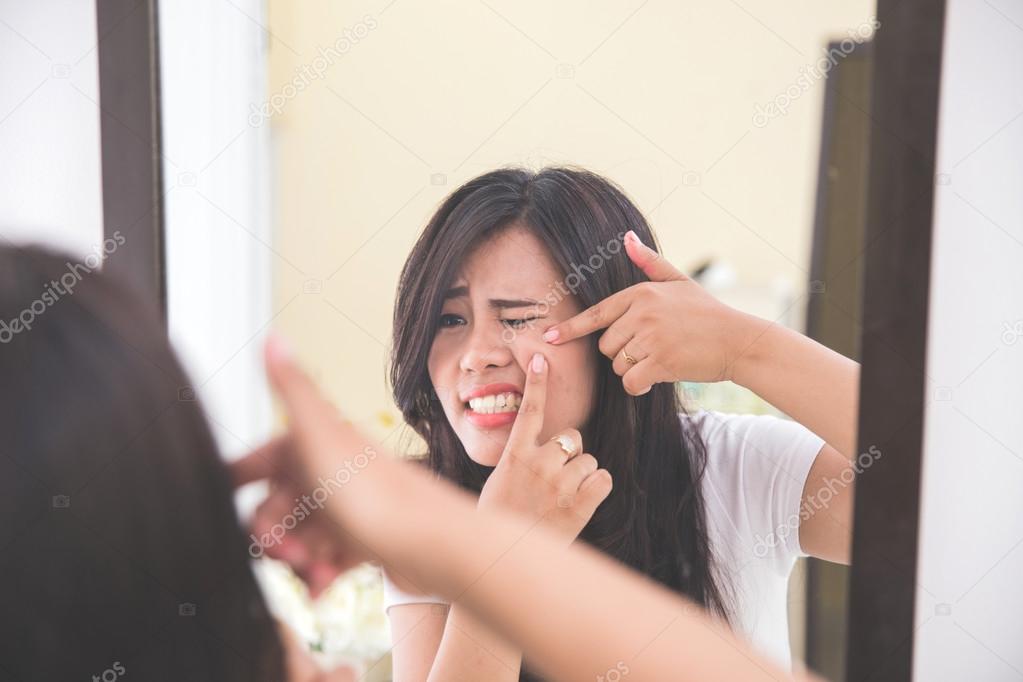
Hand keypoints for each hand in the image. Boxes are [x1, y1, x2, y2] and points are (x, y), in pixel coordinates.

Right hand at [231, 334, 433, 596]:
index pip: (260, 459)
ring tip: (311, 572)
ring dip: (295, 559)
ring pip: (299, 537)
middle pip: (275, 507)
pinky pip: (326, 561)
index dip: (238, 481)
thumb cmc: (375, 492)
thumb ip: (292, 389)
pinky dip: (318, 575)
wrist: (432, 542)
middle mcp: (330, 473)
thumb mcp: (321, 435)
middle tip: (286, 550)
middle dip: (271, 532)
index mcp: (316, 443)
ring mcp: (346, 509)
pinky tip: (321, 589)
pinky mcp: (363, 542)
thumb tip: (272, 337)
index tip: (219, 501)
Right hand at [477, 352, 612, 543]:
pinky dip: (597, 489)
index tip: (541, 359)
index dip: (537, 383)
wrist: (504, 559)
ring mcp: (559, 484)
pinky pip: (604, 479)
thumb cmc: (502, 520)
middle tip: (553, 483)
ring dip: (582, 477)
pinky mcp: (580, 504)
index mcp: (514, 456)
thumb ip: (523, 459)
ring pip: (590, 460)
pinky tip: (579, 504)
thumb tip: (544, 447)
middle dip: (570, 455)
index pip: (529, 411)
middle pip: (574, 438)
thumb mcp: (501, 481)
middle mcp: (538, 464)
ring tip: (561, 500)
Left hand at [541, 230, 753, 394]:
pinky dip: (639, 386)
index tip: (548, 338)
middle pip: (605, 345)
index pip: (596, 314)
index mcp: (640, 292)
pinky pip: (630, 382)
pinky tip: (656, 379)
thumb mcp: (679, 281)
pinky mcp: (660, 361)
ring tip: (660, 358)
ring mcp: (650, 337)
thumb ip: (650, 262)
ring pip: (617, 365)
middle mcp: (642, 312)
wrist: (739, 340)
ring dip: (633, 369)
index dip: (570, 328)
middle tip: (651, 348)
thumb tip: (628, 236)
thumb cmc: (707, 312)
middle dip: (622, 352)